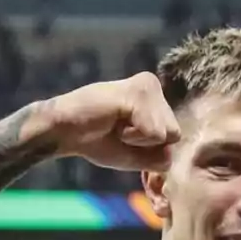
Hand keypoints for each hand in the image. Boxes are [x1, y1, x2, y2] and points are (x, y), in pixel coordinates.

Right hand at [43, 72, 180, 170]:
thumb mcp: (138, 154)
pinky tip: (113, 122)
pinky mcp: (139, 92)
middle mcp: (154, 86)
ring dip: (140, 141)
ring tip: (116, 125)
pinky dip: (134, 137)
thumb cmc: (97, 141)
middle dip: (147, 145)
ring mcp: (148, 86)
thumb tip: (178, 150)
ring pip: (168, 134)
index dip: (149, 149)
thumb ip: (162, 153)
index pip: (174, 138)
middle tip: (119, 131)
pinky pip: (155, 133)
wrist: (63, 132)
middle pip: (175, 135)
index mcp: (155, 98)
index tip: (123, 137)